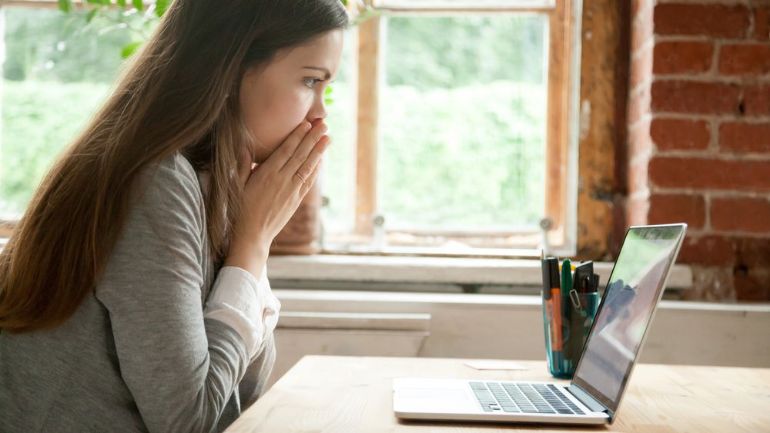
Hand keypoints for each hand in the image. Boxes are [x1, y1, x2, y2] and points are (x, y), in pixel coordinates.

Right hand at [225, 120, 328, 275]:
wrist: (252, 235)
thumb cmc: (240, 209)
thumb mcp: (236, 185)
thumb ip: (242, 165)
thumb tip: (244, 145)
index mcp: (267, 174)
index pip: (286, 150)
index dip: (298, 135)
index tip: (307, 123)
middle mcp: (282, 180)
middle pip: (301, 155)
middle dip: (313, 138)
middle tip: (324, 124)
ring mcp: (291, 191)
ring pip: (308, 167)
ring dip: (319, 151)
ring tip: (328, 138)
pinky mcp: (296, 201)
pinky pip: (308, 181)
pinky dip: (315, 170)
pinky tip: (320, 160)